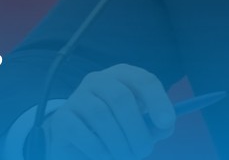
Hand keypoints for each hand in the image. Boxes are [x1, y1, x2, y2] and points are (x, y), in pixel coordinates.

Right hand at [45, 64, 175, 159]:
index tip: (166, 123)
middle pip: (121, 98)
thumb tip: (164, 126)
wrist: (75, 138)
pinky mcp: (63, 118)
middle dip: (136, 130)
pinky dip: (98, 149)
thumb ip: (155, 125)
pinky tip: (105, 155)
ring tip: (124, 156)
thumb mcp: (139, 124)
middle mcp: (99, 80)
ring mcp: (78, 96)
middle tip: (142, 152)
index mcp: (123, 76)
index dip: (158, 101)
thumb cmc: (116, 128)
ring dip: (118, 142)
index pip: (143, 79)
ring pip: (101, 115)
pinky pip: (82, 132)